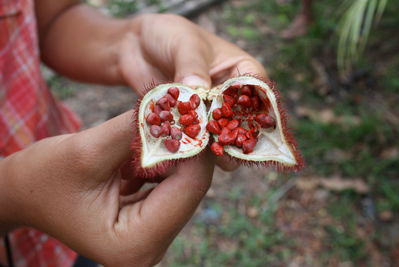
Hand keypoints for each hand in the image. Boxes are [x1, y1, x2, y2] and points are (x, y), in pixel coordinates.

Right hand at [0, 111, 213, 265]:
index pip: (189, 188)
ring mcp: (150, 235)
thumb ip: (135, 129)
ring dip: (177, 148)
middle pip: (191, 187)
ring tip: (166, 118)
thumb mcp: (87, 150)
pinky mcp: (148, 221)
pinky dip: (164, 157)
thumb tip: (177, 101)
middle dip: (188, 144)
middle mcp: (149, 248)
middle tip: (187, 105)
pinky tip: (152, 139)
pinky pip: (170, 183)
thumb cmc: (43, 178)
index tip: (195, 106)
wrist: (23, 193)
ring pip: (183, 182)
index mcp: (133, 245)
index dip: (196, 144)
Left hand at [118, 14, 265, 169]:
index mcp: (241, 70)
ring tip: (200, 152)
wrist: (136, 44)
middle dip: (232, 136)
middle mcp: (229, 94)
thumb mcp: (185, 45)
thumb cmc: (169, 34)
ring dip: (209, 144)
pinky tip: (180, 150)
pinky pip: (193, 137)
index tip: (244, 127)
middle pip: (240, 121)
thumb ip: (192, 67)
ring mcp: (208, 110)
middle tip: (223, 150)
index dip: (255, 112)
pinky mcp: (188, 121)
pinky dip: (188, 144)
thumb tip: (198, 90)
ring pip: (217, 134)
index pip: (257, 94)